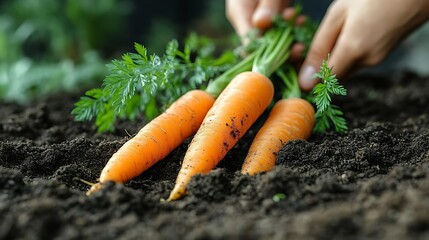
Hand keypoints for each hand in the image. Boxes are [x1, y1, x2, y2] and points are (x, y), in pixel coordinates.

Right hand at [226, 0, 305, 60]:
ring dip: (288, 35)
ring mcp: (257, 16)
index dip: (266, 54)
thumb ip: (266, 3)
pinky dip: (290, 26)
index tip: (286, 54)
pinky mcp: (269, 12)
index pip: (248, 44)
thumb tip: (261, 24)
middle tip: (299, 46)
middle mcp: (245, 19)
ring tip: (300, 24)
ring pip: (272, 36)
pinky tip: (300, 20)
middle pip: (261, 44)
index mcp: (238, 13)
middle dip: (282, 48)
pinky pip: (279, 26)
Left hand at [299, 0, 428, 90]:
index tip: (298, 64)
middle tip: (309, 44)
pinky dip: (346, 52)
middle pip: (331, 76)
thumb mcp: (339, 13)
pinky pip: (355, 61)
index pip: (322, 81)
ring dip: (332, 57)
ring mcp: (376, 60)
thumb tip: (305, 81)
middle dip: (318, 64)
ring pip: (343, 68)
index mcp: (353, 50)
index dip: (308, 77)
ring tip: (332, 32)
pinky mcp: (382, 56)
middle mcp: (366, 62)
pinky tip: (347, 32)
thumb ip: (320, 47)